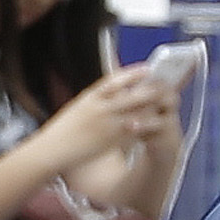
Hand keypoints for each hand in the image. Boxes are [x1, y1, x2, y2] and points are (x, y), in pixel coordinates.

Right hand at [49, 64, 182, 173]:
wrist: (53, 150)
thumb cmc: (64, 129)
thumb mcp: (79, 106)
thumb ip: (98, 98)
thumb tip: (116, 90)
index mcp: (90, 97)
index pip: (115, 80)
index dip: (133, 73)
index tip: (146, 69)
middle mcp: (101, 109)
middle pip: (133, 95)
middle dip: (151, 91)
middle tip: (163, 88)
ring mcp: (108, 126)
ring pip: (138, 114)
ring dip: (154, 109)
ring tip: (166, 105)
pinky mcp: (112, 141)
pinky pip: (134, 132)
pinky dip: (146, 127)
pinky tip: (155, 124)